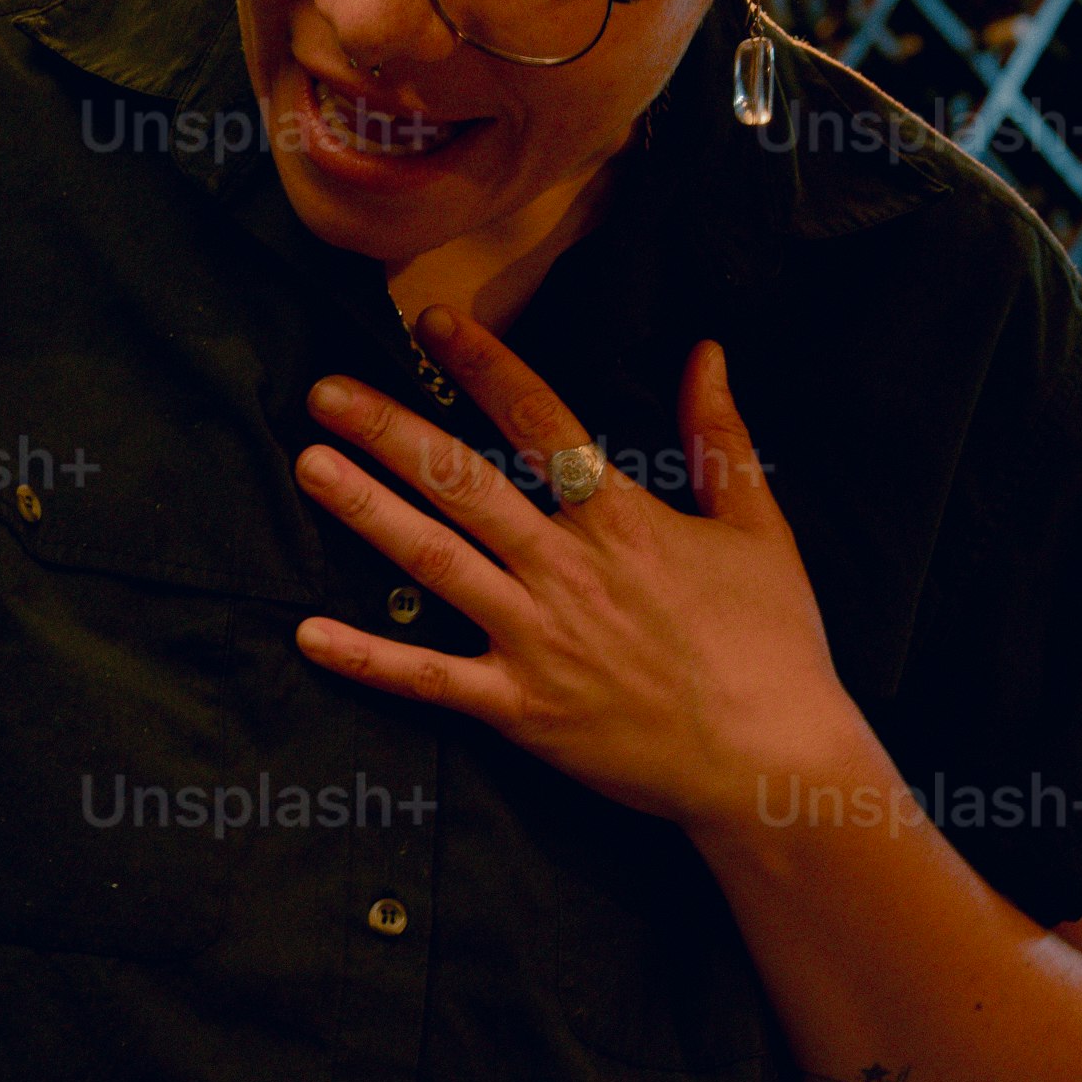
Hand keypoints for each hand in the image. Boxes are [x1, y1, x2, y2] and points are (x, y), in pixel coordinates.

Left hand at [291, 308, 858, 830]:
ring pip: (434, 563)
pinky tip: (307, 633)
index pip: (539, 418)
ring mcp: (536, 640)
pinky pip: (429, 680)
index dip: (482, 364)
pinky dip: (368, 660)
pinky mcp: (520, 709)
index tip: (431, 322)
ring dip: (367, 512)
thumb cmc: (774, 644)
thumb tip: (706, 352)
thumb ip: (720, 438)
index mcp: (621, 518)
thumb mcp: (759, 528)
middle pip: (463, 484)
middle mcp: (568, 569)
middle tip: (325, 390)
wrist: (772, 759)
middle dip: (390, 430)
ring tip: (310, 466)